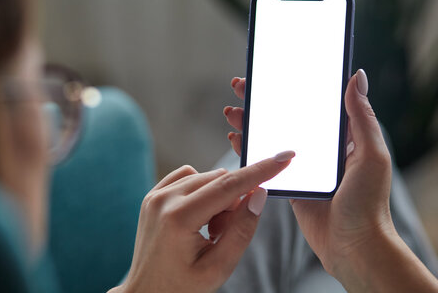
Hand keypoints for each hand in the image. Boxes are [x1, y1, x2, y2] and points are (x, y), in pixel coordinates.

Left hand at [112, 154, 292, 292]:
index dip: (260, 171)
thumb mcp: (219, 267)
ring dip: (219, 198)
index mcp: (178, 218)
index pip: (228, 186)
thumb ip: (241, 230)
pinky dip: (203, 191)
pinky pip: (189, 176)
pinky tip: (200, 215)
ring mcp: (156, 194)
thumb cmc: (182, 287)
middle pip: (219, 180)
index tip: (283, 158)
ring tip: (210, 230)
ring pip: (206, 176)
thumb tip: (258, 194)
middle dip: (234, 201)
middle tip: (223, 233)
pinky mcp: (154, 194)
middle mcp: (163, 199)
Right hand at [225, 71, 437, 291]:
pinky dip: (250, 150)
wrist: (354, 247)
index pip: (312, 102)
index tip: (271, 71)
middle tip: (240, 86)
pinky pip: (266, 163)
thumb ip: (361, 117)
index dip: (291, 85)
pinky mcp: (289, 184)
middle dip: (262, 101)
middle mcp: (320, 148)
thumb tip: (356, 75)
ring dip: (251, 123)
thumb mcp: (370, 155)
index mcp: (341, 136)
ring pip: (272, 137)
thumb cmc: (368, 203)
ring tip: (232, 111)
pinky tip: (236, 139)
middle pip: (286, 116)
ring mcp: (303, 166)